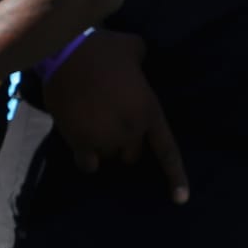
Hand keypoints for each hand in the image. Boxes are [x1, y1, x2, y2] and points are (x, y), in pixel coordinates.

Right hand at [44, 29, 188, 202]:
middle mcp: (131, 131)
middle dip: (125, 145)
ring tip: (93, 125)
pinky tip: (82, 144)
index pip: (167, 151)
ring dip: (104, 148)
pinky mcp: (80, 143)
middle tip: (112, 123)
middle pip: (133, 156)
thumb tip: (140, 59)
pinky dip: (86, 158)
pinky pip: (88, 164)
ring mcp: (105, 139)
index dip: (176, 176)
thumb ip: (142, 60)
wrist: (66, 53)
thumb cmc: (103, 48)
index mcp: (149, 112)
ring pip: (109, 158)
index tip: (181, 200)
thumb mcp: (134, 47)